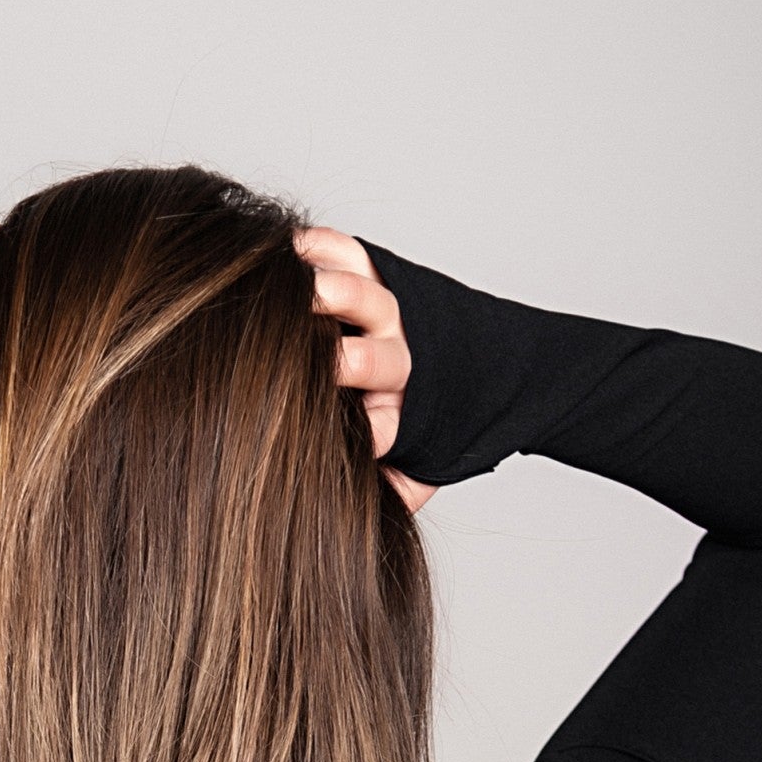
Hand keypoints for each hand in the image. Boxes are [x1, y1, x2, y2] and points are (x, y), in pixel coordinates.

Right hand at [292, 227, 435, 512]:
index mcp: (400, 415)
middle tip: (326, 361)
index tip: (362, 439)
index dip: (372, 432)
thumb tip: (378, 514)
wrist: (474, 361)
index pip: (385, 427)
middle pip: (376, 358)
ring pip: (364, 296)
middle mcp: (396, 359)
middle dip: (350, 362)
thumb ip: (397, 493)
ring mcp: (385, 310)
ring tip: (304, 290)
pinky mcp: (370, 269)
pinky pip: (346, 251)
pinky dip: (317, 247)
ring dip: (333, 292)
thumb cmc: (414, 427)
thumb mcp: (415, 473)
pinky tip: (287, 253)